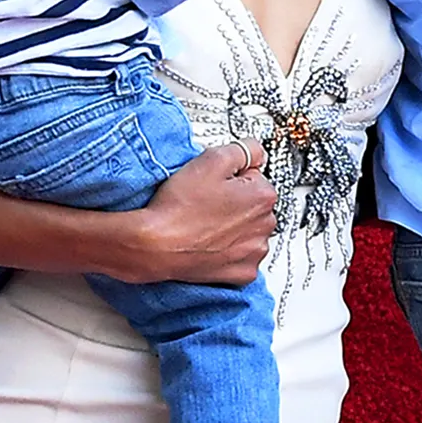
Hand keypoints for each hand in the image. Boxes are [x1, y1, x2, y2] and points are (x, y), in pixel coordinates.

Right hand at [112, 141, 277, 282]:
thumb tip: (256, 151)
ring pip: (249, 230)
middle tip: (206, 203)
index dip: (232, 177)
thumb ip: (243, 150)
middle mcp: (265, 226)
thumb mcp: (212, 160)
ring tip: (205, 223)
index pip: (256, 176)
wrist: (156, 245)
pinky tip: (210, 242)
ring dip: (233, 226)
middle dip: (236, 201)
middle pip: (254, 205)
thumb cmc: (179, 207)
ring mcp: (254, 251)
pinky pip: (242, 256)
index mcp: (263, 197)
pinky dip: (229, 250)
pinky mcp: (242, 272)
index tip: (214, 184)